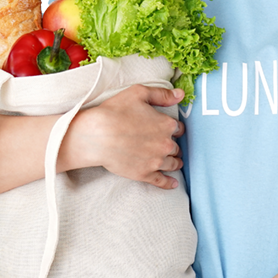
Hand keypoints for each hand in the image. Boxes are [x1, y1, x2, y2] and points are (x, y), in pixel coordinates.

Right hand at [59, 85, 184, 188]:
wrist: (97, 135)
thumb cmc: (115, 111)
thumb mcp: (139, 93)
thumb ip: (162, 94)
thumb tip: (180, 95)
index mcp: (166, 124)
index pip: (178, 128)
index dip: (174, 128)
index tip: (170, 130)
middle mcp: (165, 144)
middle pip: (176, 147)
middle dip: (173, 146)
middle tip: (169, 146)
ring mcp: (156, 161)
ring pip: (172, 164)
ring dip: (175, 163)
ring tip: (175, 163)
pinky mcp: (145, 174)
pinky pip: (162, 181)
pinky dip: (169, 183)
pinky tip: (173, 184)